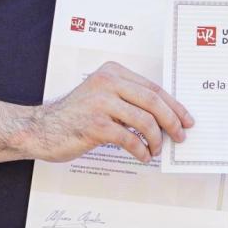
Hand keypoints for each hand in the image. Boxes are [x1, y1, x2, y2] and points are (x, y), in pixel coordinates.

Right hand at [22, 62, 192, 162]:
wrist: (41, 129)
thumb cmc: (75, 116)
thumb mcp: (103, 97)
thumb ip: (128, 99)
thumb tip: (165, 117)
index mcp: (113, 72)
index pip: (153, 88)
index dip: (174, 105)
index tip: (186, 119)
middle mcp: (108, 82)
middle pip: (153, 101)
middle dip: (172, 121)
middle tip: (180, 136)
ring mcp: (101, 103)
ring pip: (145, 121)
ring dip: (156, 139)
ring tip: (157, 149)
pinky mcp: (95, 125)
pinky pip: (130, 139)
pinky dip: (141, 150)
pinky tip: (143, 155)